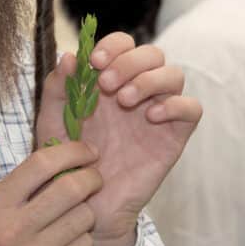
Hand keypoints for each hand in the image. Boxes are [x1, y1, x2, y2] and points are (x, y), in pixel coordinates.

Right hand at [0, 141, 100, 245]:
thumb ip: (21, 183)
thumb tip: (64, 156)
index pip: (42, 164)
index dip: (72, 151)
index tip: (88, 150)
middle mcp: (15, 232)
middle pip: (71, 189)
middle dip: (91, 178)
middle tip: (93, 178)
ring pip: (84, 219)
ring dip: (85, 213)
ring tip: (70, 218)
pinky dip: (82, 242)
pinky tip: (69, 244)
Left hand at [36, 32, 201, 245]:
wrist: (85, 202)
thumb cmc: (68, 159)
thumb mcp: (53, 120)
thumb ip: (57, 88)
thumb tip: (68, 56)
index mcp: (110, 79)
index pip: (124, 44)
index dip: (113, 45)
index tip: (95, 62)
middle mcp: (137, 90)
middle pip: (152, 53)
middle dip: (130, 61)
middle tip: (107, 83)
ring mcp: (158, 111)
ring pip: (174, 74)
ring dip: (150, 80)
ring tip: (125, 101)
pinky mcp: (174, 136)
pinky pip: (192, 108)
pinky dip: (176, 105)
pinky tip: (151, 117)